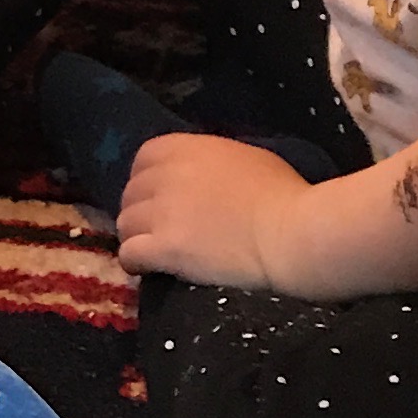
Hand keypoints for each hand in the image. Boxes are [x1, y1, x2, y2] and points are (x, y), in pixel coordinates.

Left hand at [110, 132, 311, 291]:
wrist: (291, 233)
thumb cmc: (284, 195)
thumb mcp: (247, 158)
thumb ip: (213, 162)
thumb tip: (205, 174)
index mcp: (186, 148)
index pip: (143, 159)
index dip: (148, 181)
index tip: (160, 197)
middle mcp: (166, 175)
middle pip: (130, 194)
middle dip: (141, 211)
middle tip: (159, 230)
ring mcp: (162, 212)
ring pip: (125, 225)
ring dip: (137, 238)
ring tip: (154, 252)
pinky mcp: (163, 248)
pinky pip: (129, 254)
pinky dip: (135, 263)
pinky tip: (149, 270)